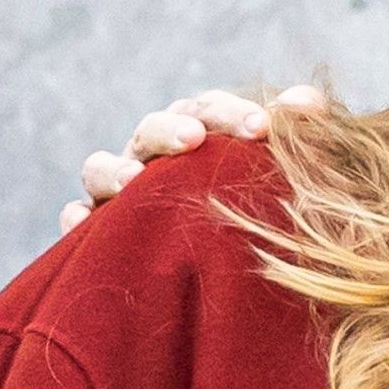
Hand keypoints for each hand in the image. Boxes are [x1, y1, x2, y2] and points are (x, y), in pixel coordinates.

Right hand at [67, 82, 327, 227]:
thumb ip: (294, 138)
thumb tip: (312, 103)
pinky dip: (76, 219)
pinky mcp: (95, 232)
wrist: (229, 286)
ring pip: (101, 168)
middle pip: (151, 129)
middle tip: (196, 138)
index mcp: (198, 137)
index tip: (264, 127)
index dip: (230, 112)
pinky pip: (77, 221)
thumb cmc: (260, 217)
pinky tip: (82, 225)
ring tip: (132, 181)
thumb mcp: (281, 178)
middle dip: (171, 129)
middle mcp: (153, 157)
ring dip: (114, 169)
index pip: (206, 110)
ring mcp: (119, 193)